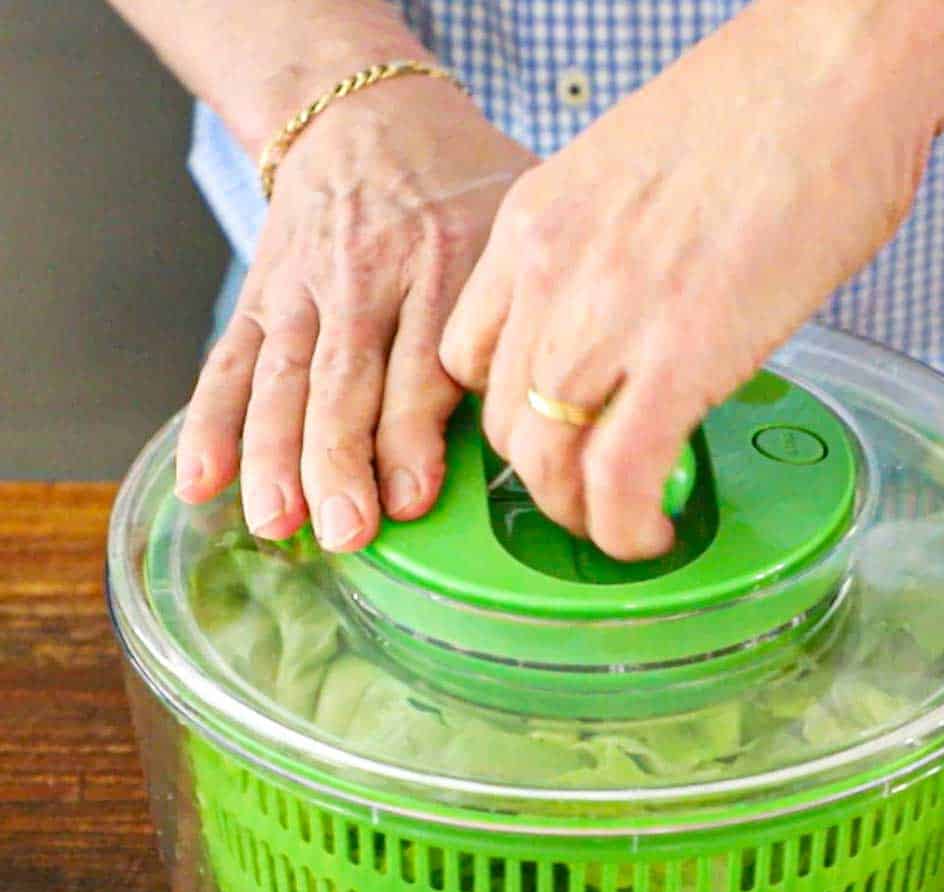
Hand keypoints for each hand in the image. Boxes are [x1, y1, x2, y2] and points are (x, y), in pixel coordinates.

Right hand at [175, 77, 535, 551]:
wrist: (366, 113)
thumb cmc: (463, 189)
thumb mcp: (517, 220)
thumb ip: (524, 307)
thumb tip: (545, 416)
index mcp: (445, 260)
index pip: (424, 360)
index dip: (412, 434)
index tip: (409, 499)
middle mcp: (368, 274)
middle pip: (346, 377)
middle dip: (338, 460)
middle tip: (342, 531)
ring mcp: (306, 287)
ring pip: (283, 377)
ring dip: (273, 455)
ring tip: (274, 522)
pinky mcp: (262, 295)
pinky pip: (230, 362)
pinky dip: (211, 423)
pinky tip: (201, 482)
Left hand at [440, 0, 943, 559]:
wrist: (838, 65)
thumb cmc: (764, 110)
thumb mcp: (635, 178)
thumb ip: (607, 261)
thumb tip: (633, 327)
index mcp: (533, 225)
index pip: (468, 355)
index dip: (504, 414)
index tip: (544, 437)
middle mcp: (549, 273)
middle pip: (500, 422)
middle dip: (540, 478)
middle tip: (588, 494)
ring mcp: (607, 315)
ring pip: (545, 462)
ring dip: (580, 514)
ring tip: (621, 523)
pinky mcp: (680, 355)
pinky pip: (619, 478)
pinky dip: (626, 528)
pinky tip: (652, 536)